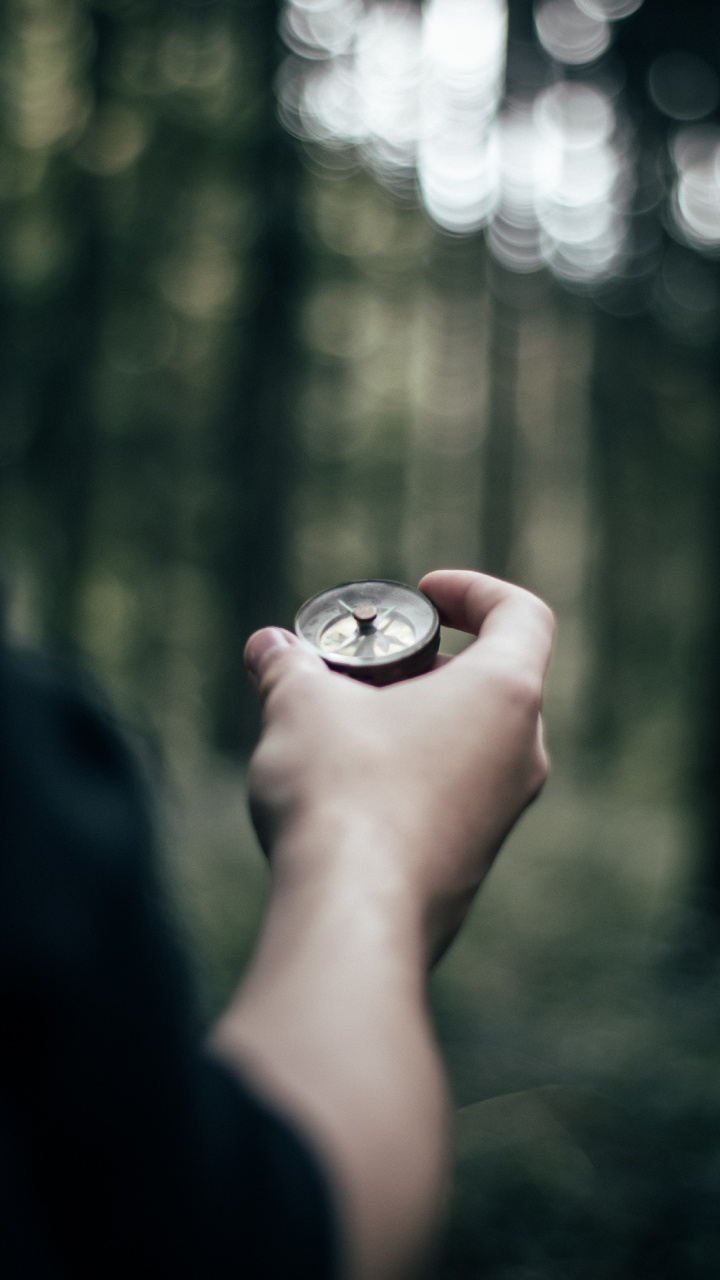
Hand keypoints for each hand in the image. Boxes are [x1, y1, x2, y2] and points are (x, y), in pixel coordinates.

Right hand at [244, 570, 553, 963]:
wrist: (352, 918)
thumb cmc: (342, 794)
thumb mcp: (301, 707)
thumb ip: (288, 667)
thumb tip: (266, 648)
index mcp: (504, 695)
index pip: (521, 615)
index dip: (475, 591)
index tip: (423, 594)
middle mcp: (522, 754)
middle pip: (492, 680)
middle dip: (426, 663)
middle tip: (365, 666)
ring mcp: (503, 814)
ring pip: (472, 741)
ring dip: (414, 719)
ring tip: (343, 723)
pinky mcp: (473, 861)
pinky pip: (453, 794)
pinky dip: (411, 771)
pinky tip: (345, 786)